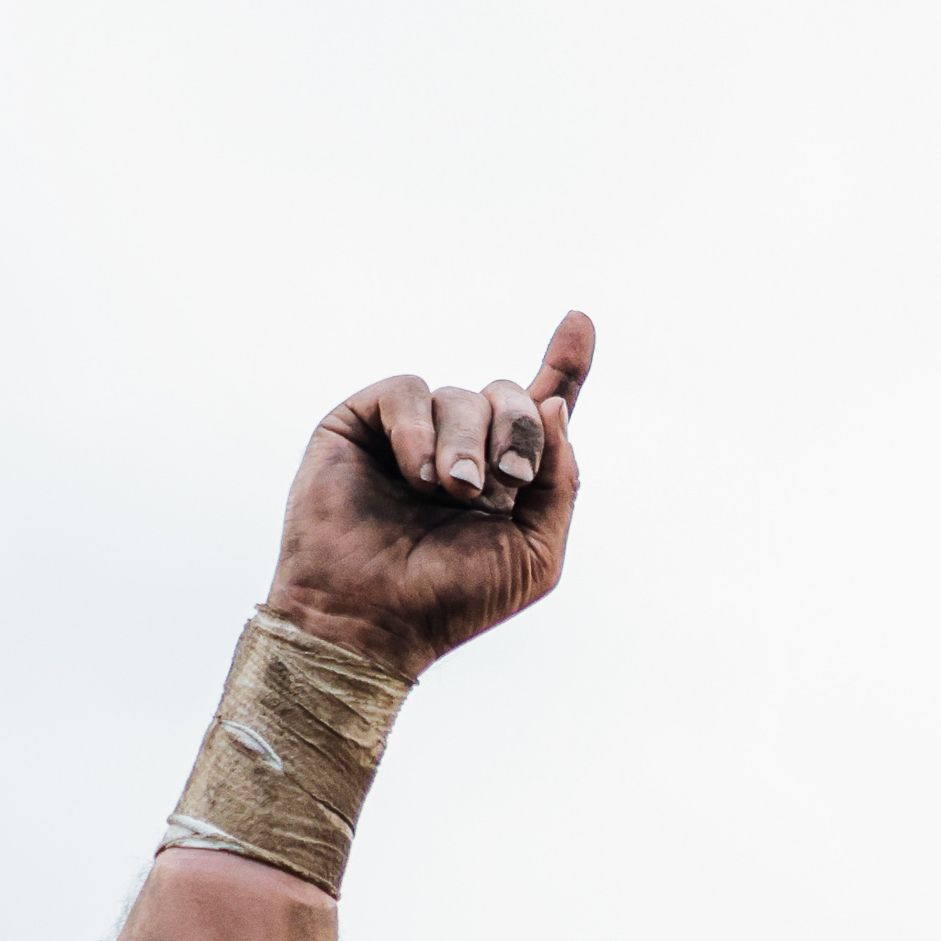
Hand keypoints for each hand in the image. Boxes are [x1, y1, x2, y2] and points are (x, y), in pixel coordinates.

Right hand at [260, 309, 594, 681]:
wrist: (374, 620)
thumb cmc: (452, 598)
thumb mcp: (536, 552)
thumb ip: (562, 482)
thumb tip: (555, 404)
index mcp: (505, 477)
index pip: (541, 409)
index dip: (565, 364)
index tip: (580, 321)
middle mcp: (460, 448)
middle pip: (511, 395)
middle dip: (520, 433)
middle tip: (504, 484)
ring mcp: (410, 434)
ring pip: (462, 394)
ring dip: (467, 446)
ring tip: (452, 494)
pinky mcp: (360, 423)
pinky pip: (408, 391)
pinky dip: (420, 431)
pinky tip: (418, 476)